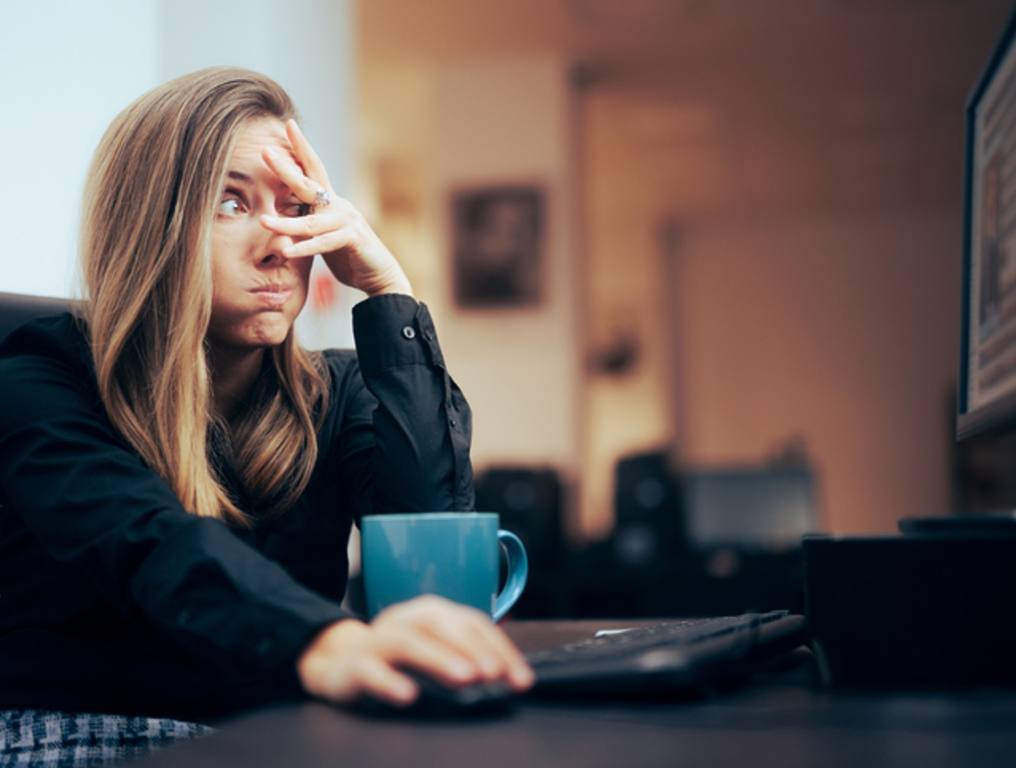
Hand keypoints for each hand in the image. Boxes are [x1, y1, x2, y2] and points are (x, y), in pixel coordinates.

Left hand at [259, 119, 411, 297]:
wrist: (379, 274)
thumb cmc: (347, 255)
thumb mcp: (321, 235)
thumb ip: (303, 223)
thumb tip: (274, 215)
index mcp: (330, 201)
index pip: (313, 169)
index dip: (300, 147)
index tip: (287, 125)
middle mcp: (339, 206)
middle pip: (309, 184)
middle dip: (286, 168)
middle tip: (265, 151)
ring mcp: (348, 221)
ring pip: (311, 222)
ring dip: (285, 224)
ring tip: (263, 221)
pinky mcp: (354, 239)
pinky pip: (324, 243)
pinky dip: (305, 248)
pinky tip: (287, 252)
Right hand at [295, 595, 534, 705]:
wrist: (336, 661)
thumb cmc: (396, 659)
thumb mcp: (434, 652)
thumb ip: (466, 659)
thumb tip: (507, 676)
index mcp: (431, 613)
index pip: (473, 624)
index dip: (501, 650)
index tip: (522, 681)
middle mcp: (406, 618)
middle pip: (442, 625)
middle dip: (472, 648)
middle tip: (494, 674)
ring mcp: (378, 639)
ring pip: (408, 641)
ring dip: (438, 657)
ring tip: (465, 677)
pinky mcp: (354, 665)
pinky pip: (370, 670)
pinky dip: (389, 681)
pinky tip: (409, 696)